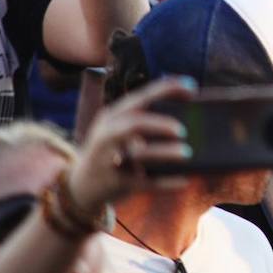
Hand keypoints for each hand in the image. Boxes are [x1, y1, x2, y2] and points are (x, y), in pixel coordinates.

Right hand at [66, 78, 193, 213]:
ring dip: (164, 153)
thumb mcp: (117, 131)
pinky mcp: (116, 183)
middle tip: (183, 130)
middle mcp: (108, 135)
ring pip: (138, 154)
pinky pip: (144, 183)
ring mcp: (110, 160)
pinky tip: (184, 181)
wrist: (80, 186)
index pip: (141, 96)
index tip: (191, 86)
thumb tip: (187, 116)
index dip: (167, 89)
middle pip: (134, 124)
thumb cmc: (111, 152)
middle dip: (160, 124)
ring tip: (187, 153)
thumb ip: (143, 120)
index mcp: (112, 116)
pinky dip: (165, 182)